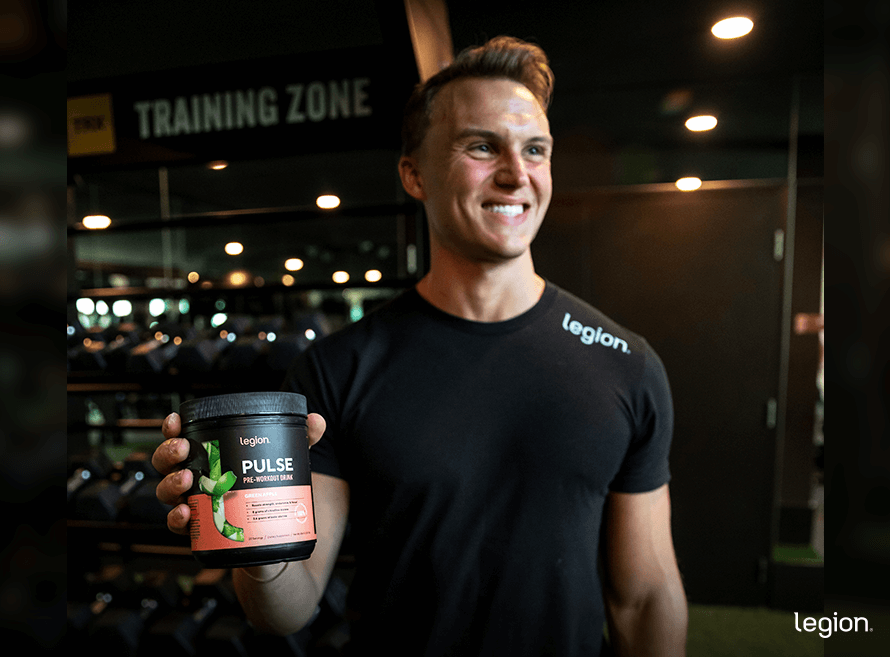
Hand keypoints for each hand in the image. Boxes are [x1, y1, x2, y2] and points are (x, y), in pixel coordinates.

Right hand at [152, 411, 326, 535]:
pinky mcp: (202, 533)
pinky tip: (187, 513)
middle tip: (183, 449)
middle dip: (168, 453)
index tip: (176, 421)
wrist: (276, 547)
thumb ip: (302, 441)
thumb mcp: (289, 466)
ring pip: (167, 492)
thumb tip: (317, 420)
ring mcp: (197, 506)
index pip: (184, 438)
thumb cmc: (273, 498)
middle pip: (167, 464)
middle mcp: (197, 481)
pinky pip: (178, 526)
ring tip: (186, 479)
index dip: (173, 429)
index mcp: (211, 458)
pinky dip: (177, 519)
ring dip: (171, 483)